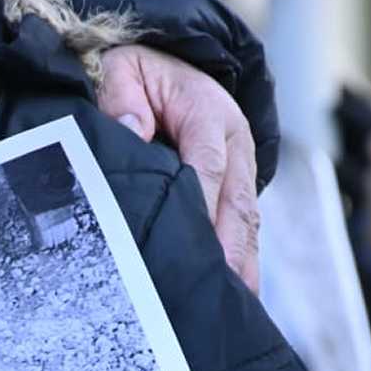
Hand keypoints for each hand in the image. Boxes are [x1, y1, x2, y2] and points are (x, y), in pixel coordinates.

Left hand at [98, 44, 260, 290]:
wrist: (166, 65)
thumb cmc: (136, 72)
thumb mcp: (122, 69)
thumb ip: (123, 95)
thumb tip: (132, 131)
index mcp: (208, 112)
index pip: (208, 164)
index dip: (204, 205)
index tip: (196, 245)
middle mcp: (235, 141)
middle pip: (237, 201)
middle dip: (232, 249)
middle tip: (222, 292)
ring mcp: (241, 165)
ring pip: (248, 219)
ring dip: (244, 262)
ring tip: (238, 305)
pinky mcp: (237, 185)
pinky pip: (245, 226)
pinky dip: (243, 259)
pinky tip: (237, 294)